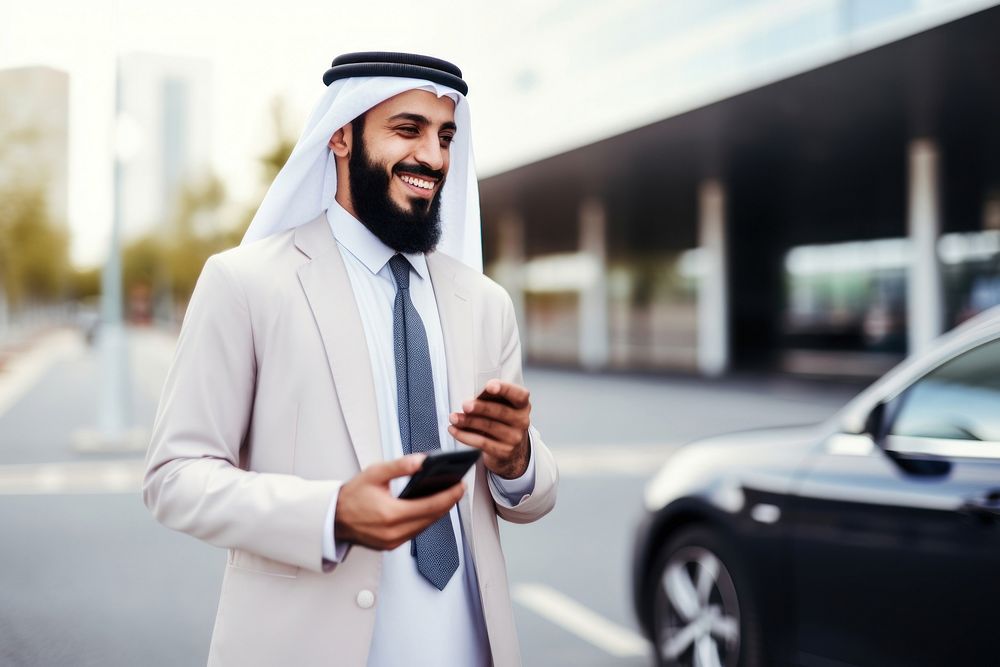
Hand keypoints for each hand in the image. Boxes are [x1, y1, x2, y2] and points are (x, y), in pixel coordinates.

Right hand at [334, 454, 464, 550]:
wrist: (334, 517)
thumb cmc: (352, 495)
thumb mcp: (375, 473)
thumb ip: (400, 466)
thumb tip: (421, 461)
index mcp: (391, 515)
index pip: (430, 506)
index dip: (449, 496)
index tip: (460, 486)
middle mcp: (393, 532)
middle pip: (431, 518)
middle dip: (448, 503)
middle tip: (459, 489)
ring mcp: (392, 541)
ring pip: (425, 527)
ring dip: (438, 512)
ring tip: (448, 497)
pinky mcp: (390, 545)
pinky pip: (415, 532)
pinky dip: (425, 520)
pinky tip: (430, 509)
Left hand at [448, 380, 530, 478]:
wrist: (510, 451)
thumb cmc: (500, 422)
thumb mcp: (501, 407)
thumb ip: (490, 400)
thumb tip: (472, 399)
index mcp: (522, 405)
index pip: (519, 394)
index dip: (505, 389)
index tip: (489, 386)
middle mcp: (522, 421)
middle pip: (501, 411)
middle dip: (480, 407)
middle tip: (465, 405)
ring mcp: (514, 438)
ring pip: (489, 426)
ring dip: (468, 421)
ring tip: (454, 417)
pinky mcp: (504, 452)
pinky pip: (481, 442)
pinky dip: (465, 435)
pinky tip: (454, 430)